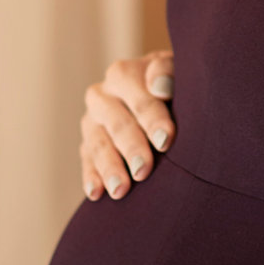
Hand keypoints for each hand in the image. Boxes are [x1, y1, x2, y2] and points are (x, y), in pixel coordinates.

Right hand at [81, 51, 174, 201]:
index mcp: (122, 74)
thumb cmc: (174, 83)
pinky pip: (87, 161)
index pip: (138, 99)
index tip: (166, 141)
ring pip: (98, 145)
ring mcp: (91, 121)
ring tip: (121, 190)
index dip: (153, 119)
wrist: (162, 93)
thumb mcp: (177, 70)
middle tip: (144, 170)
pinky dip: (91, 177)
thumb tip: (160, 88)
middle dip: (132, 148)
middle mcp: (101, 95)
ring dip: (110, 168)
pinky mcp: (86, 143)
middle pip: (117, 124)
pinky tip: (97, 194)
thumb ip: (168, 72)